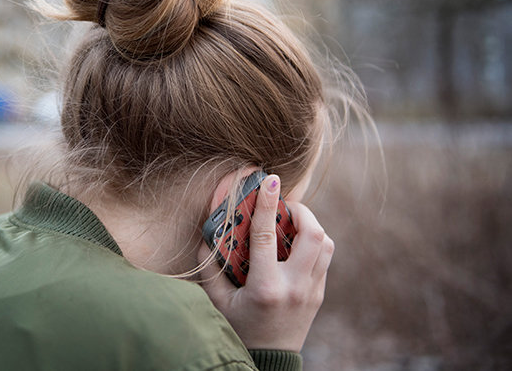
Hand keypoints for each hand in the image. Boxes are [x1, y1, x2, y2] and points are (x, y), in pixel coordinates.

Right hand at [198, 174, 333, 351]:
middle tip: (285, 206)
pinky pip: (324, 259)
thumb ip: (210, 267)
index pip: (267, 235)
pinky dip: (312, 244)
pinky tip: (294, 246)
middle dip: (302, 211)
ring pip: (325, 244)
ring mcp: (311, 291)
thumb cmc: (239, 330)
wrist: (268, 362)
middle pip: (313, 235)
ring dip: (311, 227)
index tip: (268, 180)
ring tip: (291, 223)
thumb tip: (206, 235)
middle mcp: (294, 287)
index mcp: (266, 287)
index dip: (266, 204)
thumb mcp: (218, 302)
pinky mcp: (319, 295)